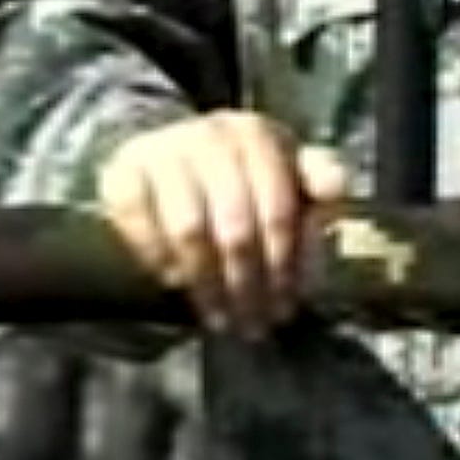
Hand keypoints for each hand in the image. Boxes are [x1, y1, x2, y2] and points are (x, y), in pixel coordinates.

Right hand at [98, 112, 350, 340]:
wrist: (170, 152)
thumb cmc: (240, 173)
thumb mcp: (285, 169)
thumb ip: (317, 179)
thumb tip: (336, 191)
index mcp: (259, 134)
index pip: (279, 207)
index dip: (285, 263)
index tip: (288, 306)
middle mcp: (212, 135)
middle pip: (235, 226)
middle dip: (248, 284)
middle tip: (254, 324)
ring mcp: (164, 151)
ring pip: (189, 230)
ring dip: (207, 284)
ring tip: (220, 318)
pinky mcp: (124, 171)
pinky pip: (138, 224)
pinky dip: (157, 258)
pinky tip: (174, 284)